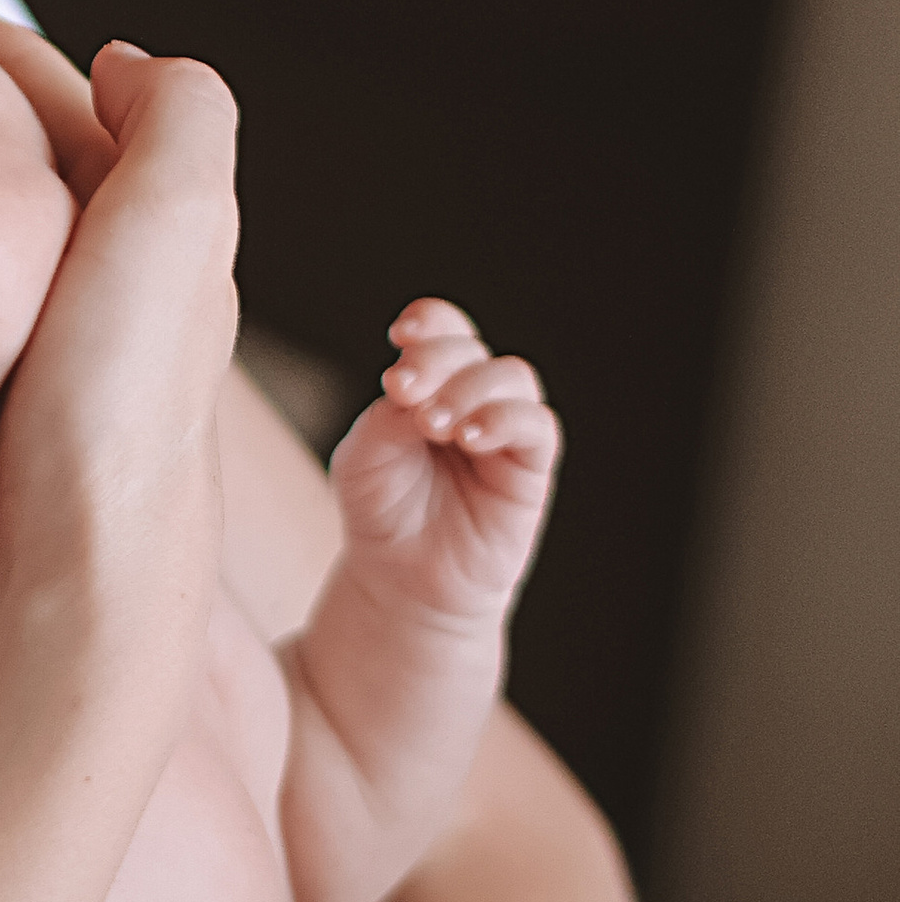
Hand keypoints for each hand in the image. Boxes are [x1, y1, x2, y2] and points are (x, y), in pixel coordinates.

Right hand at [0, 40, 239, 654]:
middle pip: (30, 172)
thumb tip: (132, 63)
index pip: (83, 104)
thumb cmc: (120, 415)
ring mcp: (60, 368)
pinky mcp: (4, 431)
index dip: (1, 48)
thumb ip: (179, 116)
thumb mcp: (178, 223)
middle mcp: (124, 299)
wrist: (76, 593)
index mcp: (167, 234)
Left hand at [332, 300, 559, 625]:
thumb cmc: (382, 510)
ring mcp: (504, 432)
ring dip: (470, 388)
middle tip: (403, 389)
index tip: (400, 336)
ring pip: (512, 377)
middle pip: (472, 349)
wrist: (401, 579)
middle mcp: (472, 398)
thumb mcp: (363, 456)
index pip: (443, 330)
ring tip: (433, 424)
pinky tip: (471, 436)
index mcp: (431, 383)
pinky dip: (505, 420)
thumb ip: (388, 416)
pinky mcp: (530, 470)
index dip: (429, 322)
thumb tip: (419, 391)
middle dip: (437, 358)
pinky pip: (537, 427)